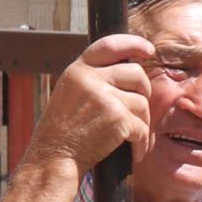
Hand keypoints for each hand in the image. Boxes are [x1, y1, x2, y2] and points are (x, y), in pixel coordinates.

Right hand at [24, 35, 154, 181]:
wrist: (54, 158)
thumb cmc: (62, 132)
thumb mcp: (70, 93)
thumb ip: (93, 78)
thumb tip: (130, 70)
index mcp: (78, 70)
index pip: (110, 44)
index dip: (133, 44)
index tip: (148, 50)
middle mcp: (90, 78)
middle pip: (136, 73)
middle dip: (143, 91)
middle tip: (138, 110)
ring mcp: (105, 97)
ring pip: (142, 102)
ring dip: (142, 122)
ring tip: (132, 137)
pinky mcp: (118, 118)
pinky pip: (142, 127)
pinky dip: (141, 143)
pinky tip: (134, 151)